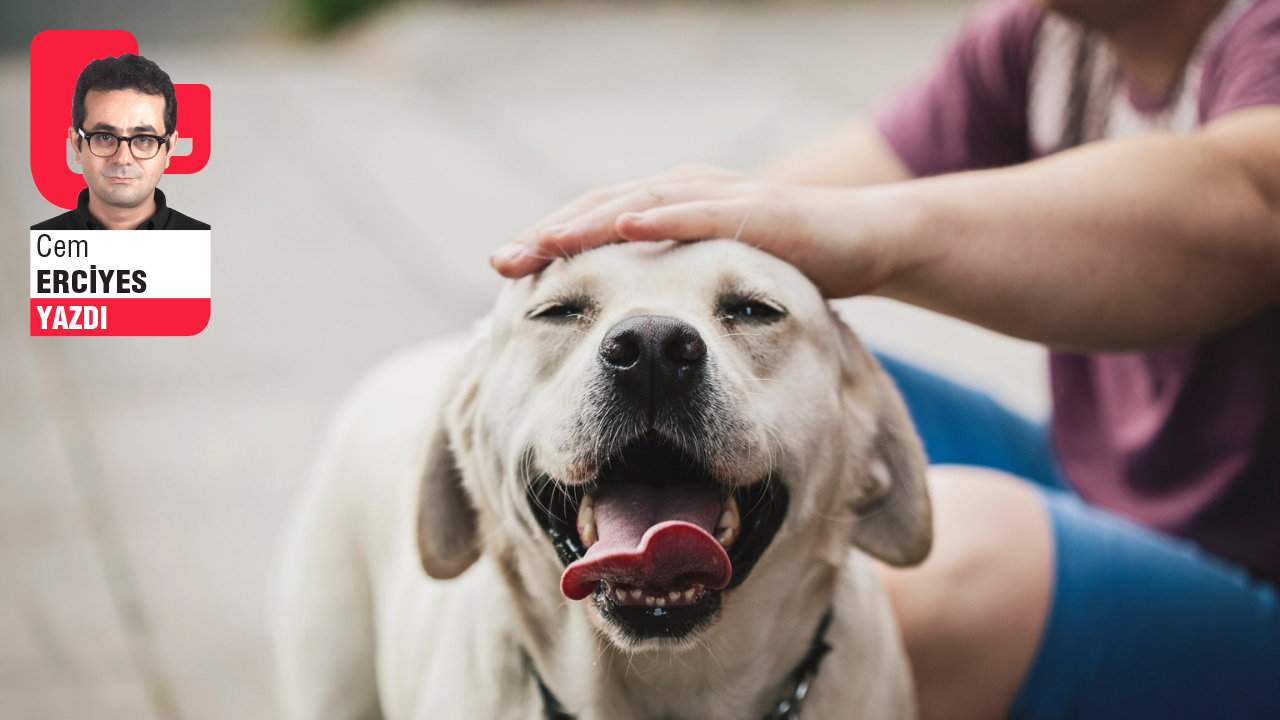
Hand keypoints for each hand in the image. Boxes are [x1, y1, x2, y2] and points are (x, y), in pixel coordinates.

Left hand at [490, 164, 899, 297]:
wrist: (864, 242)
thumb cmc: (786, 265)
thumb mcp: (715, 282)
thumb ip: (673, 289)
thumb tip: (624, 328)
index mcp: (670, 208)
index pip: (596, 223)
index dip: (550, 245)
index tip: (504, 274)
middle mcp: (685, 192)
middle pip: (602, 209)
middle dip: (551, 235)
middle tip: (502, 262)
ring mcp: (719, 196)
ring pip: (640, 203)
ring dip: (588, 222)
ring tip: (544, 243)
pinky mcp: (757, 210)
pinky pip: (701, 212)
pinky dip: (660, 216)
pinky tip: (624, 225)